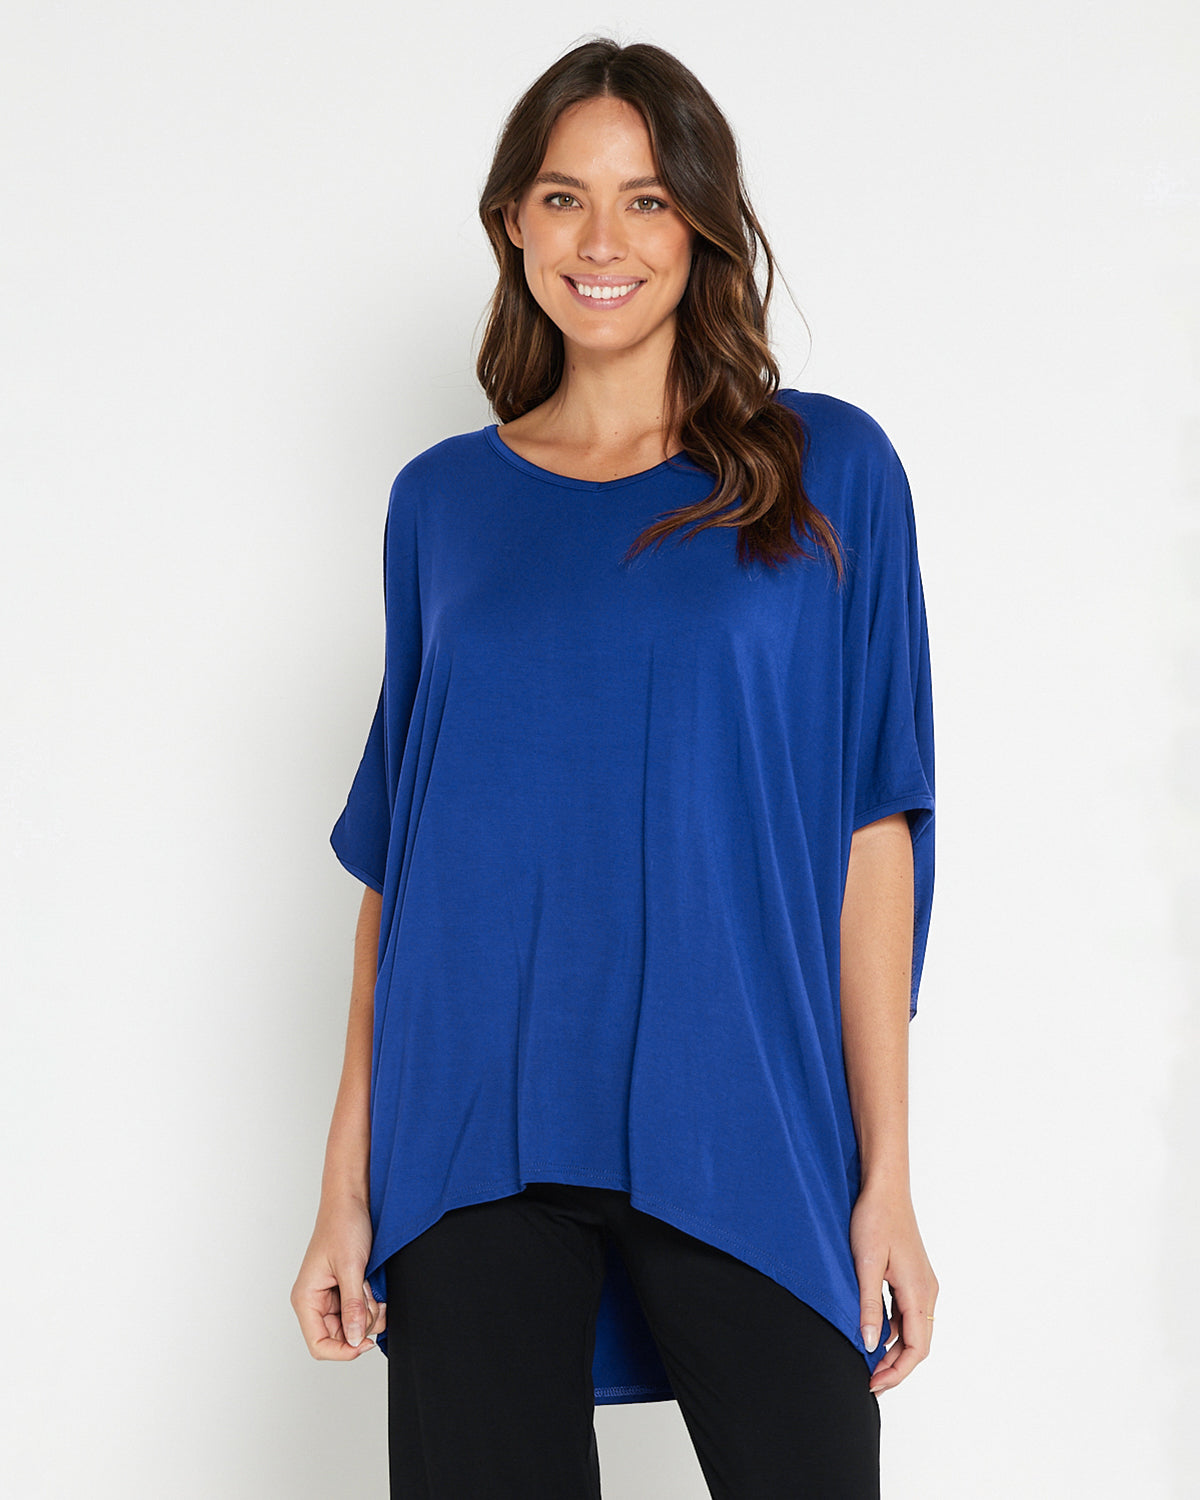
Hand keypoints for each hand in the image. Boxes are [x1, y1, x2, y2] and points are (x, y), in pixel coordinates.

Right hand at [291, 1195, 386, 1359]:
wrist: (352, 1200)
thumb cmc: (343, 1226)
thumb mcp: (350, 1268)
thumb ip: (353, 1306)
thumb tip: (355, 1339)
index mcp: (306, 1299)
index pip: (319, 1345)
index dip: (343, 1351)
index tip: (366, 1343)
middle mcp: (316, 1301)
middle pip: (341, 1337)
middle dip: (362, 1324)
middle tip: (374, 1300)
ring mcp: (331, 1296)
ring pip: (354, 1325)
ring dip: (369, 1311)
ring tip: (372, 1286)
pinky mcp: (345, 1289)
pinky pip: (361, 1310)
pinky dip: (372, 1303)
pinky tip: (375, 1287)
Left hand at [849, 1179, 937, 1395]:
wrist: (885, 1186)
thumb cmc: (875, 1219)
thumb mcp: (865, 1264)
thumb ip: (869, 1306)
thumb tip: (870, 1346)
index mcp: (918, 1293)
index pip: (916, 1349)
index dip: (896, 1373)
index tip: (873, 1385)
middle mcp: (927, 1292)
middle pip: (917, 1344)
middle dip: (895, 1367)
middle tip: (867, 1380)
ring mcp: (922, 1283)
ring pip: (913, 1329)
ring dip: (894, 1349)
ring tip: (868, 1361)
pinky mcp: (913, 1275)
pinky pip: (908, 1312)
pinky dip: (894, 1329)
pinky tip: (873, 1330)